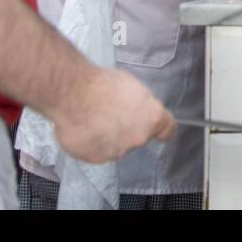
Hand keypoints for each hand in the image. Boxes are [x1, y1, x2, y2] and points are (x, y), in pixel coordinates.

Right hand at [52, 67, 175, 163]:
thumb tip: (135, 111)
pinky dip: (91, 143)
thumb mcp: (132, 88)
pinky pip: (96, 151)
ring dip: (108, 137)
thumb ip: (139, 106)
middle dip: (128, 129)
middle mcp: (138, 139)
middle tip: (111, 114)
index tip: (154, 126)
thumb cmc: (104, 83)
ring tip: (91, 120)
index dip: (161, 128)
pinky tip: (82, 129)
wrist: (73, 95)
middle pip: (138, 137)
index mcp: (152, 118)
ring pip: (116, 146)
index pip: (168, 130)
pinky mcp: (95, 158)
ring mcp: (117, 152)